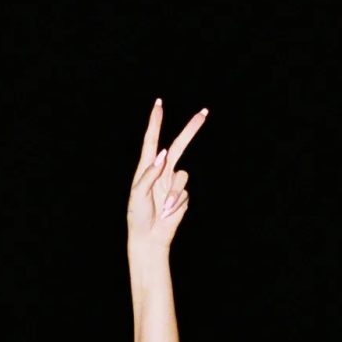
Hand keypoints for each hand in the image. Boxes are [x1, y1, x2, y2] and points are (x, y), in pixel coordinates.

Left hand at [127, 98, 207, 246]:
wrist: (149, 237)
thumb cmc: (138, 216)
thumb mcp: (137, 194)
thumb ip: (149, 174)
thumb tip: (164, 154)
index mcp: (147, 168)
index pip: (152, 141)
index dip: (155, 123)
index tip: (159, 105)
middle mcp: (161, 172)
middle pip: (179, 146)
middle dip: (191, 130)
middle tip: (204, 113)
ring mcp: (172, 184)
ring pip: (183, 176)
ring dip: (174, 193)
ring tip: (163, 208)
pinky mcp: (182, 196)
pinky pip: (184, 193)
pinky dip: (176, 203)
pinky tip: (168, 213)